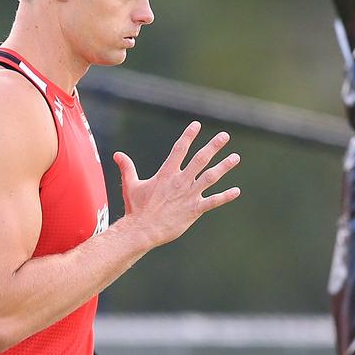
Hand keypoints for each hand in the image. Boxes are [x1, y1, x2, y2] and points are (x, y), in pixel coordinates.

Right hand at [113, 121, 239, 247]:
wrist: (142, 230)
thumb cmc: (136, 208)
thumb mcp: (130, 185)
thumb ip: (127, 167)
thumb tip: (117, 154)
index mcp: (166, 174)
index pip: (179, 149)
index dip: (188, 136)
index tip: (197, 125)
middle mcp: (180, 181)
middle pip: (200, 159)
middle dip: (213, 146)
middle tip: (225, 135)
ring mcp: (189, 195)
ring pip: (211, 177)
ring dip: (224, 166)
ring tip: (236, 157)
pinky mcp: (194, 210)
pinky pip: (213, 201)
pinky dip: (225, 196)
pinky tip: (237, 191)